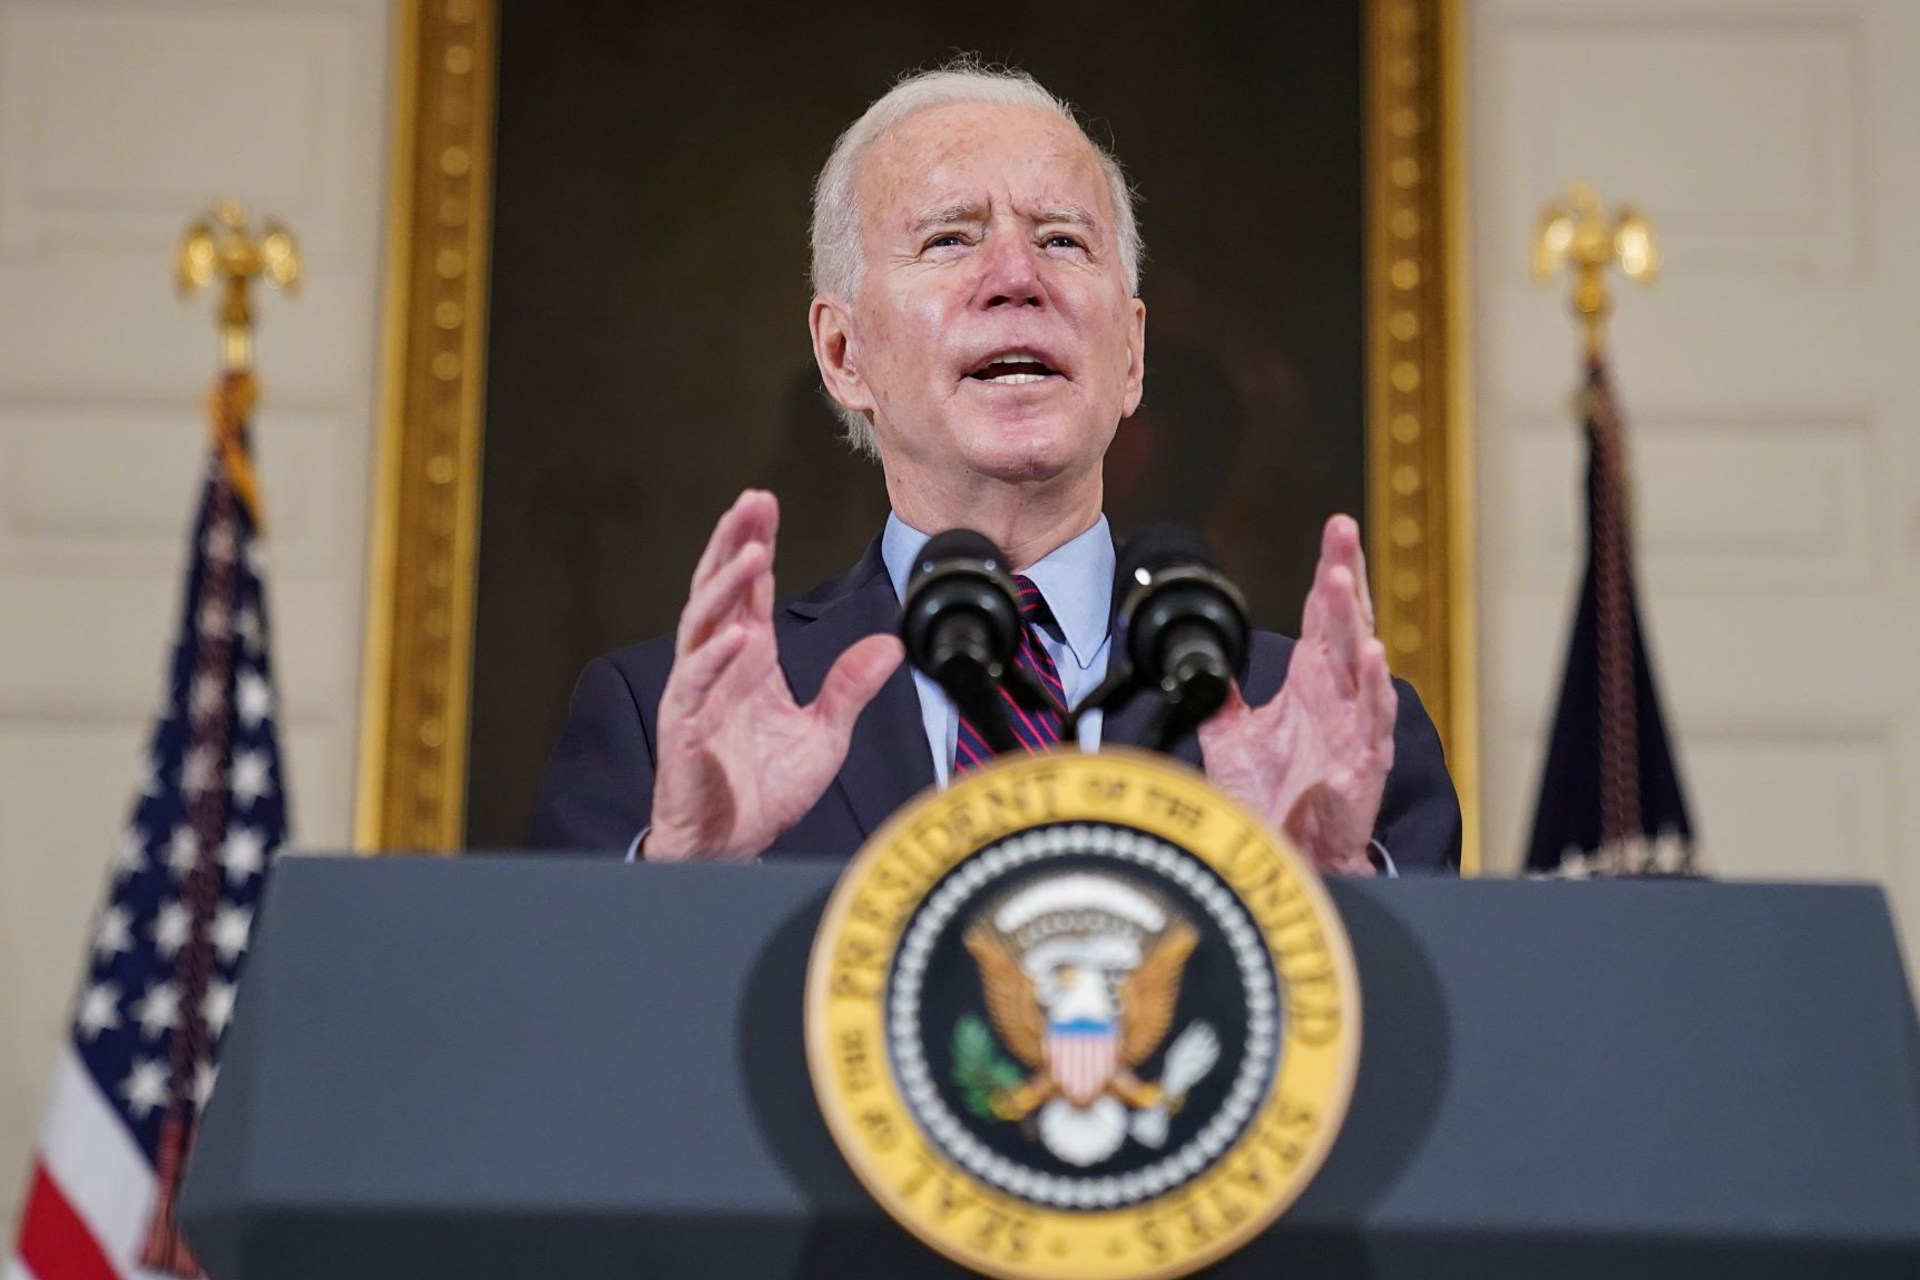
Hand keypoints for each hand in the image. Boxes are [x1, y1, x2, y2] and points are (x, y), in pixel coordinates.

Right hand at [645, 490, 902, 860]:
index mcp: (748, 662)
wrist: (732, 848)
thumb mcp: (826, 735)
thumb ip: (850, 687)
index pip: (749, 592)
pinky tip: (737, 637)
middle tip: (752, 502)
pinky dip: (714, 661)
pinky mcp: (685, 733)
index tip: (766, 502)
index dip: (755, 544)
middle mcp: (718, 669)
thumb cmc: (766, 791)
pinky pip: (695, 689)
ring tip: (749, 552)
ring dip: (723, 588)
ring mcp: (697, 696)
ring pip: (701, 628)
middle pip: (719, 592)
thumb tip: (892, 645)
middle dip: (733, 543)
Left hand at [1197, 515, 1395, 874]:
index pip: (1322, 614)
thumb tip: (1201, 660)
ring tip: (1343, 582)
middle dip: (1345, 576)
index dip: (1330, 570)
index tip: (1336, 528)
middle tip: (1343, 532)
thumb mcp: (1229, 735)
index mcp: (1311, 681)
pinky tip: (1370, 655)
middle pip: (1345, 623)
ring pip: (1360, 663)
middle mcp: (1336, 696)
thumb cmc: (1267, 797)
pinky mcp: (1362, 764)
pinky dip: (1372, 688)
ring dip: (1352, 621)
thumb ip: (1220, 694)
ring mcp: (1355, 727)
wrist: (1279, 853)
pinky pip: (1373, 720)